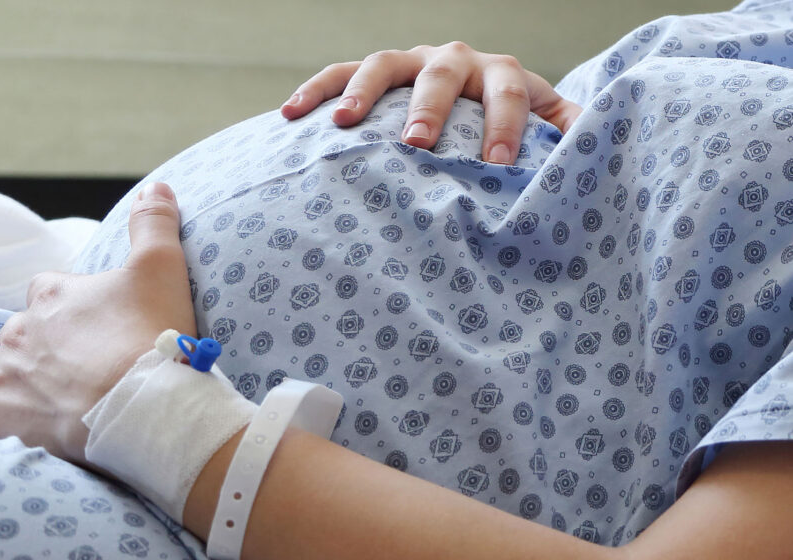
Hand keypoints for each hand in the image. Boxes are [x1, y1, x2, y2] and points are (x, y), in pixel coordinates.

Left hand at [0, 182, 195, 466]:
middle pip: (20, 329)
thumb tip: (155, 187)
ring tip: (32, 382)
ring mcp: (6, 374)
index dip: (68, 306)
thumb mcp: (163, 268)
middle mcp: (21, 329)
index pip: (47, 290)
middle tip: (79, 361)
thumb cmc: (152, 335)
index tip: (92, 323)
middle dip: (41, 341)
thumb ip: (154, 225)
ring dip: (5, 368)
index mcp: (54, 293)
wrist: (145, 405)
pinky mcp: (0, 418)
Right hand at [280, 42, 581, 163]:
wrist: (472, 95)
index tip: (499, 168)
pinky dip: (314, 91)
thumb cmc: (506, 123)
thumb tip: (602, 151)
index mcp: (502, 74)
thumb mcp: (545, 124)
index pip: (511, 91)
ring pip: (383, 64)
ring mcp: (409, 61)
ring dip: (362, 92)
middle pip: (443, 72)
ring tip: (344, 124)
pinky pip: (337, 72)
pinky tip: (288, 115)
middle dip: (429, 107)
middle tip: (417, 144)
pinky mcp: (374, 73)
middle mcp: (455, 59)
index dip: (507, 127)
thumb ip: (567, 133)